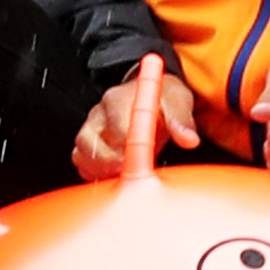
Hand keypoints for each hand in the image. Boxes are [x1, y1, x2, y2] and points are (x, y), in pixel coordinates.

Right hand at [71, 67, 199, 181]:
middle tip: (129, 173)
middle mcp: (99, 111)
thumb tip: (189, 140)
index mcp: (118, 100)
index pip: (115, 130)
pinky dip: (92, 170)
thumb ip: (181, 121)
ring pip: (80, 151)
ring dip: (98, 168)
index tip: (138, 163)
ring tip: (121, 175)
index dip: (126, 151)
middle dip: (108, 162)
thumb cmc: (164, 98)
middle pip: (88, 141)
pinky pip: (79, 157)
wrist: (154, 94)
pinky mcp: (88, 138)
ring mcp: (91, 125)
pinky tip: (111, 174)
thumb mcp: (179, 102)